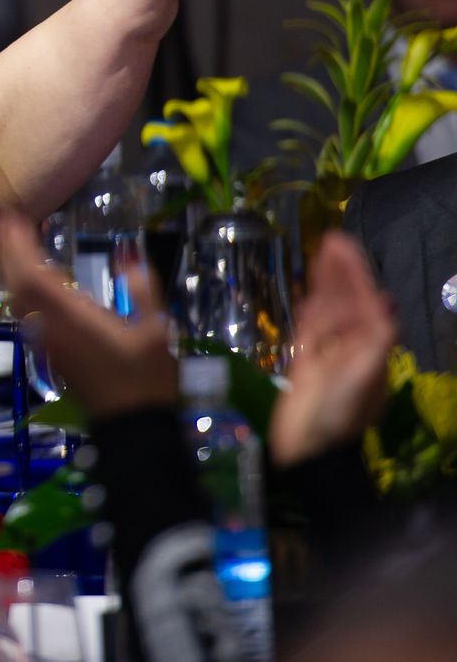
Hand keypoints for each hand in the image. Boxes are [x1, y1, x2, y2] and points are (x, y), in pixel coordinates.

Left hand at [0, 209, 177, 416]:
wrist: (131, 426)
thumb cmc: (147, 378)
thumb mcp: (156, 331)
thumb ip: (143, 290)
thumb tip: (129, 254)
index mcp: (73, 316)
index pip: (34, 273)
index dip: (19, 245)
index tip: (13, 218)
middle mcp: (50, 326)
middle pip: (16, 282)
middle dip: (7, 249)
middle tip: (3, 220)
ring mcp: (46, 341)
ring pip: (16, 298)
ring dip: (8, 267)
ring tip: (9, 242)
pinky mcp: (48, 352)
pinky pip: (23, 314)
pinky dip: (17, 289)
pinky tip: (24, 280)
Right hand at [269, 231, 395, 466]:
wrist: (308, 448)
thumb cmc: (340, 413)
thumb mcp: (365, 376)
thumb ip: (375, 338)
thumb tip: (383, 301)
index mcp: (370, 347)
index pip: (364, 301)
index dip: (355, 273)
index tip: (342, 245)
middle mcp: (352, 345)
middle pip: (346, 300)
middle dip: (340, 271)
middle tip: (331, 239)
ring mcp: (328, 353)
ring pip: (327, 310)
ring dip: (324, 283)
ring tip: (319, 256)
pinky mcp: (305, 362)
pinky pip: (309, 328)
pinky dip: (310, 308)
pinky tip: (309, 292)